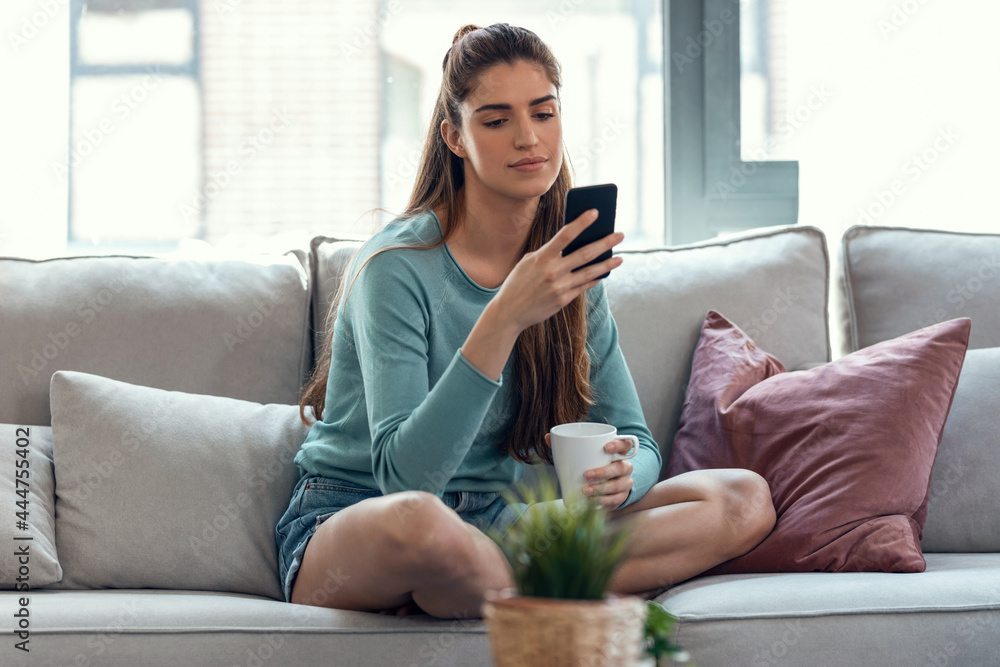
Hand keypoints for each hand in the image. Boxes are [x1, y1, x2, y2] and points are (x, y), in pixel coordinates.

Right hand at [493, 209, 623, 332]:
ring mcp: (559, 287)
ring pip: (589, 273)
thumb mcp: (528, 262)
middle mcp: (553, 271)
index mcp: (542, 257)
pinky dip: (594, 279)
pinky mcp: (563, 300)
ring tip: (620, 258)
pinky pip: (583, 287)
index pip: (565, 235)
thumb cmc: (518, 282)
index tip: (595, 212)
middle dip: (605, 243)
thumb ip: (548, 253)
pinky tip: (603, 273)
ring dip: (607, 264)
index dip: (581, 222)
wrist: (509, 311)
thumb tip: (572, 246)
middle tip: (620, 234)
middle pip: (585, 254)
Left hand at [544, 433, 634, 508]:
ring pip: (618, 485)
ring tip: (585, 490)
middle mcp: (625, 467)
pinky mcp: (621, 497)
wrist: (603, 486)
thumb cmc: (591, 465)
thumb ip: (566, 445)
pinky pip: (616, 500)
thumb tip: (547, 437)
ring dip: (602, 489)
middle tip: (586, 475)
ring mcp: (625, 483)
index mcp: (618, 453)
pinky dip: (604, 501)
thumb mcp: (582, 455)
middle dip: (604, 472)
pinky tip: (593, 501)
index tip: (605, 447)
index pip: (626, 445)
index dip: (619, 445)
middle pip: (621, 467)